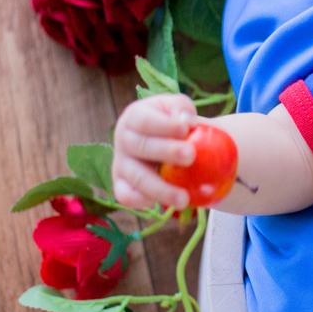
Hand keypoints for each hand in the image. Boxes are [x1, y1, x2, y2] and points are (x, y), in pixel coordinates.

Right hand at [112, 93, 198, 209]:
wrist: (170, 141)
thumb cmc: (174, 121)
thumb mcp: (178, 107)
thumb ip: (182, 109)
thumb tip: (185, 121)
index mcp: (135, 117)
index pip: (145, 120)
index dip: (164, 125)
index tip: (185, 130)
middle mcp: (124, 140)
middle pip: (141, 147)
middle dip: (166, 151)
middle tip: (191, 156)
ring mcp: (121, 164)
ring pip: (136, 177)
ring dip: (160, 188)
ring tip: (183, 198)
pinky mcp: (123, 185)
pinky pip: (127, 196)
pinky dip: (143, 201)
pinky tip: (163, 203)